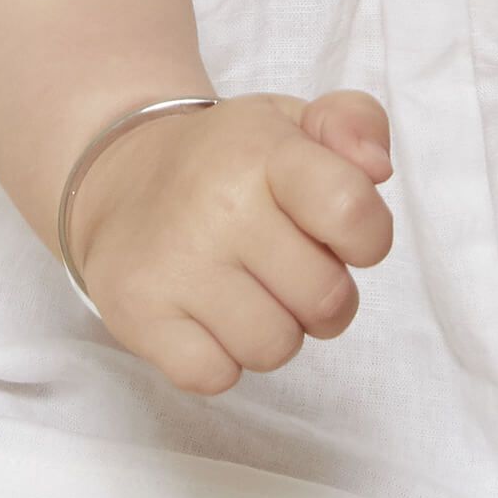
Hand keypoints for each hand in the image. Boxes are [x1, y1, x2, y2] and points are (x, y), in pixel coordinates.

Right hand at [74, 89, 393, 394]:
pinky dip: (220, 358)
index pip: (352, 211)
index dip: (367, 238)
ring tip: (247, 289)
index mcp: (265, 151)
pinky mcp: (137, 314)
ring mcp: (174, 264)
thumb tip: (377, 167)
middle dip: (323, 294)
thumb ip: (357, 124)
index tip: (338, 230)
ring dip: (274, 330)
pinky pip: (215, 376)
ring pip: (274, 348)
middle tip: (287, 264)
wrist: (120, 177)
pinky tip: (205, 314)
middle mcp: (218, 206)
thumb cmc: (228, 159)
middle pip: (327, 300)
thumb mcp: (295, 121)